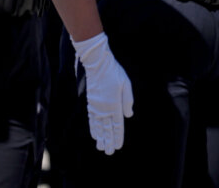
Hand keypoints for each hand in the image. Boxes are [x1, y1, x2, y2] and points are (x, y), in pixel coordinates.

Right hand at [72, 32, 133, 154]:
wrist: (97, 64)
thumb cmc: (115, 73)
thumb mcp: (126, 84)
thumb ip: (128, 101)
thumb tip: (128, 116)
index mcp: (114, 105)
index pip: (117, 125)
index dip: (118, 137)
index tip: (118, 146)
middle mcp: (104, 108)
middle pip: (107, 129)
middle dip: (109, 141)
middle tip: (109, 153)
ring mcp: (96, 106)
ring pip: (98, 126)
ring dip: (100, 137)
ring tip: (101, 147)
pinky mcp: (90, 103)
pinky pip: (91, 119)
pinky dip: (93, 128)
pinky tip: (94, 134)